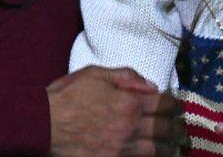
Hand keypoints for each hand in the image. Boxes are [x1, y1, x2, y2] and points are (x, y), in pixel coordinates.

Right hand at [48, 66, 184, 155]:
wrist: (41, 124)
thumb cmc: (66, 96)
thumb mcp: (95, 73)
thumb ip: (126, 76)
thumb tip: (151, 84)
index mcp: (129, 101)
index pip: (164, 103)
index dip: (175, 105)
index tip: (178, 106)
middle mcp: (130, 126)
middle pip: (165, 130)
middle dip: (176, 128)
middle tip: (181, 128)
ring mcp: (121, 148)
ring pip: (156, 151)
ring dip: (169, 148)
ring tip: (174, 147)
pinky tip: (152, 156)